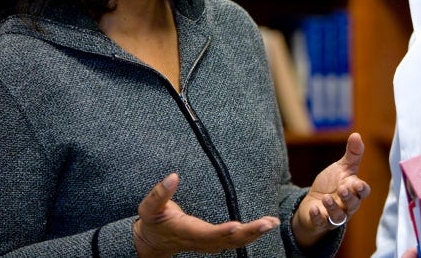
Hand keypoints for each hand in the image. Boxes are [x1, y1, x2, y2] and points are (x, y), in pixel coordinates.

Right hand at [133, 173, 279, 256]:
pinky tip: (266, 225)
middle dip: (248, 233)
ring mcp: (208, 244)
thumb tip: (173, 176)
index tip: (237, 225)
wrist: (152, 243)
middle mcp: (200, 241)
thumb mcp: (148, 208)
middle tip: (267, 224)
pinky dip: (252, 235)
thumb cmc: (152, 221)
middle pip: (227, 242)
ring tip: (272, 223)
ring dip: (254, 234)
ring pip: (234, 244)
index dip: (221, 231)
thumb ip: (160, 193)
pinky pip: (235, 241)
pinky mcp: (214, 242)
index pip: (206, 234)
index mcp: (185, 231)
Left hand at [291, 132, 370, 247]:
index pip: (362, 191)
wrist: (314, 202)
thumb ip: (352, 154)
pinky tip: (314, 209)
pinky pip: (321, 223)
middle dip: (348, 198)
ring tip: (326, 198)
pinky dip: (318, 217)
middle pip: (352, 204)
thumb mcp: (342, 168)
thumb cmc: (332, 184)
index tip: (357, 184)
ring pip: (339, 216)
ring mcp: (334, 215)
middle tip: (342, 188)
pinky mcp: (320, 222)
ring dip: (333, 208)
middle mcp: (347, 205)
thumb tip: (357, 135)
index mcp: (353, 191)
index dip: (361, 189)